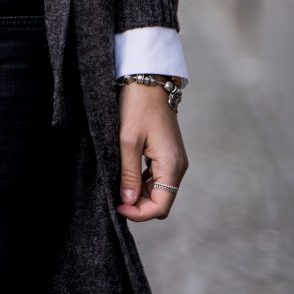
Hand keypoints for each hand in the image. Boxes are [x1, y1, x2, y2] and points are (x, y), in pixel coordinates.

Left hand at [115, 82, 187, 221]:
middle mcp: (178, 166)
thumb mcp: (127, 141)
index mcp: (172, 165)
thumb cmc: (137, 106)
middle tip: (114, 198)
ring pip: (159, 192)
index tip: (117, 208)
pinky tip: (127, 176)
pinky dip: (143, 183)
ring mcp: (174, 160)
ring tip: (118, 186)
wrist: (149, 81)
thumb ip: (128, 173)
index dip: (139, 213)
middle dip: (139, 206)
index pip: (161, 206)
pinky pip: (157, 179)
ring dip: (140, 195)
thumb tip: (127, 202)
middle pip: (162, 202)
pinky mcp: (168, 155)